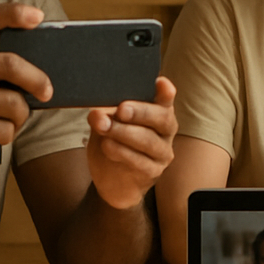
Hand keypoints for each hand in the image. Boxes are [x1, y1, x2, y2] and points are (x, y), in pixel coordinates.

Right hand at [0, 3, 50, 191]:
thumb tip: (37, 73)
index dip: (13, 13)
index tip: (37, 15)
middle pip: (10, 65)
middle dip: (37, 81)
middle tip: (47, 93)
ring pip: (13, 103)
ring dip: (18, 118)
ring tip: (0, 123)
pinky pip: (5, 129)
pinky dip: (5, 136)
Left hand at [85, 77, 177, 209]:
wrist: (112, 181)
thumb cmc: (113, 145)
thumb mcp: (106, 124)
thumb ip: (105, 115)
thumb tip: (97, 110)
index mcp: (157, 112)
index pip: (166, 99)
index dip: (165, 91)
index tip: (159, 82)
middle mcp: (166, 131)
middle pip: (162, 118)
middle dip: (140, 112)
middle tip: (121, 109)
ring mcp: (162, 152)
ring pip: (149, 140)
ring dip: (124, 133)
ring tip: (104, 128)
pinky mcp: (154, 171)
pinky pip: (141, 162)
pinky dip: (122, 152)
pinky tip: (107, 146)